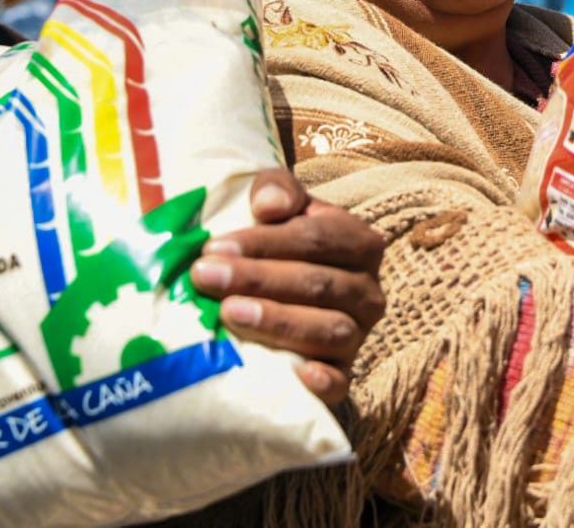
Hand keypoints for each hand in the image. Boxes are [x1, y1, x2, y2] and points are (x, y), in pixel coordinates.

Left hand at [188, 168, 385, 404]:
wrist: (285, 289)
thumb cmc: (279, 243)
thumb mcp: (280, 206)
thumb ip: (276, 190)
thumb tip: (268, 207)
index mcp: (360, 243)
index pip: (317, 239)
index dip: (266, 243)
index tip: (214, 247)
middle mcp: (368, 291)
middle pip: (318, 284)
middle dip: (258, 280)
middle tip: (205, 278)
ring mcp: (358, 335)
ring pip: (330, 330)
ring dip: (278, 323)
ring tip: (228, 314)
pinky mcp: (344, 374)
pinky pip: (342, 383)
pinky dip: (325, 381)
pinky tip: (300, 374)